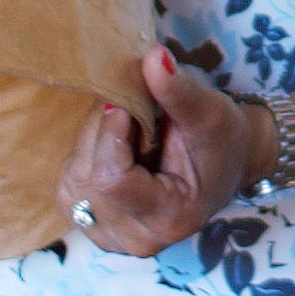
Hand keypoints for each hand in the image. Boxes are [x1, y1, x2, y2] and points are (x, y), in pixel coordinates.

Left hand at [57, 46, 270, 258]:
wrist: (225, 164)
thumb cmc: (222, 141)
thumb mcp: (209, 112)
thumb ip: (178, 89)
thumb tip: (152, 55)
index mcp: (171, 218)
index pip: (111, 180)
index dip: (111, 134)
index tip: (126, 105)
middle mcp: (137, 239)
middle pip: (87, 177)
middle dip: (101, 133)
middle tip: (132, 113)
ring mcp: (111, 238)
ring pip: (73, 180)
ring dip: (92, 143)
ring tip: (129, 134)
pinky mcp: (93, 227)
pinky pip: (69, 186)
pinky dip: (85, 158)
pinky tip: (114, 150)